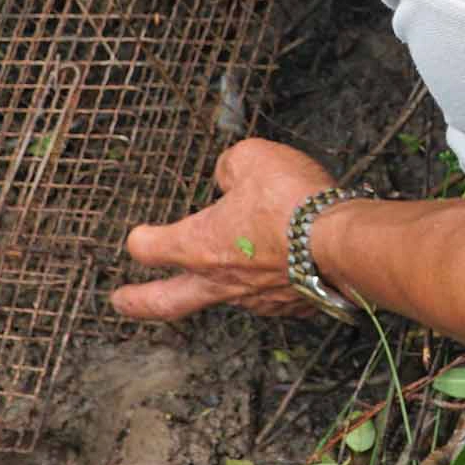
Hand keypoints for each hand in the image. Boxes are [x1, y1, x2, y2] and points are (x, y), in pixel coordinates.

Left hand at [113, 139, 346, 321]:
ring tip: (230, 269)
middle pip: (164, 302)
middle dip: (138, 302)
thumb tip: (229, 176)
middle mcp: (220, 280)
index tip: (138, 237)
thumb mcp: (253, 158)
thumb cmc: (293, 202)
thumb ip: (231, 166)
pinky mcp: (289, 307)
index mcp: (199, 245)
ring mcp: (254, 299)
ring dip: (219, 285)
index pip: (150, 247)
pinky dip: (268, 285)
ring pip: (224, 297)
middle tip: (121, 302)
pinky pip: (270, 297)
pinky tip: (279, 270)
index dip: (140, 240)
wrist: (343, 243)